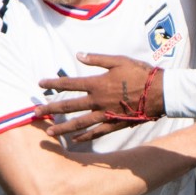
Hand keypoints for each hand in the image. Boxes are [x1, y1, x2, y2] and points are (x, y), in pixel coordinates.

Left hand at [38, 54, 164, 141]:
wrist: (161, 92)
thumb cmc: (141, 73)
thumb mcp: (119, 61)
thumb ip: (97, 59)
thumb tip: (79, 54)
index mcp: (98, 83)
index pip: (70, 83)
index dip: (53, 83)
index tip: (40, 83)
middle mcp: (98, 100)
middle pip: (69, 106)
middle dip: (50, 109)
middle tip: (35, 113)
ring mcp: (106, 114)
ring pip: (79, 123)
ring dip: (63, 127)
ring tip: (49, 132)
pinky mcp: (115, 123)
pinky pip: (96, 132)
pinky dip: (84, 137)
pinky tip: (75, 140)